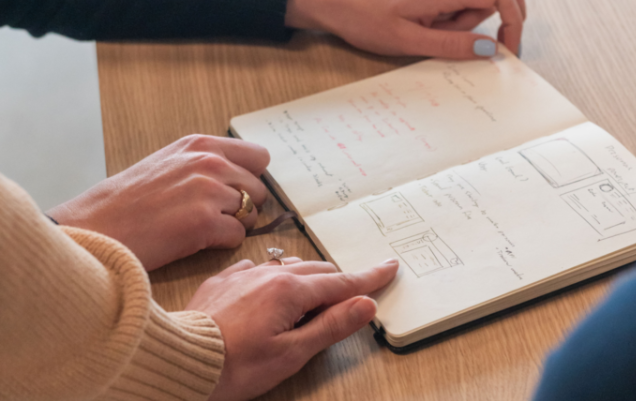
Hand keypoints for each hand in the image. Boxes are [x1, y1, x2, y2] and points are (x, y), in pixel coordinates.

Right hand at [47, 134, 269, 270]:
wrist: (95, 227)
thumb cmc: (128, 202)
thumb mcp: (169, 163)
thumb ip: (206, 163)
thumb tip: (243, 176)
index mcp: (200, 144)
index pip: (259, 156)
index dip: (252, 177)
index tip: (237, 190)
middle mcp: (209, 162)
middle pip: (260, 189)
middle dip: (244, 206)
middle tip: (213, 216)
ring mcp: (209, 191)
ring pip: (252, 214)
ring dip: (234, 225)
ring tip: (201, 227)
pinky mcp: (205, 222)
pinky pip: (238, 236)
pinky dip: (223, 243)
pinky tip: (196, 240)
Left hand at [186, 257, 398, 400]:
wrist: (180, 361)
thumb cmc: (234, 365)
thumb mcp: (292, 353)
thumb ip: (331, 326)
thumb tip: (364, 305)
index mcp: (291, 291)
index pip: (341, 283)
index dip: (368, 278)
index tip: (388, 268)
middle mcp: (269, 274)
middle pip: (318, 271)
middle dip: (337, 282)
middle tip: (349, 297)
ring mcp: (244, 274)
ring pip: (288, 266)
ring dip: (307, 279)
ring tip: (309, 300)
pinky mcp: (223, 280)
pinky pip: (258, 269)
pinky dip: (274, 278)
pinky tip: (269, 292)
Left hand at [286, 0, 525, 58]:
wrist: (332, 2)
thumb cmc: (362, 18)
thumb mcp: (408, 40)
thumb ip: (451, 44)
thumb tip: (489, 49)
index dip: (513, 20)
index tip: (509, 46)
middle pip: (489, 2)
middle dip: (478, 26)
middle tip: (445, 40)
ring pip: (470, 8)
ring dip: (454, 27)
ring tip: (419, 30)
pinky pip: (453, 8)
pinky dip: (445, 23)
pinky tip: (419, 26)